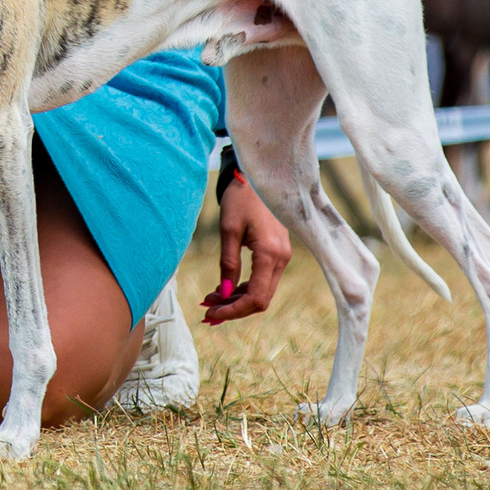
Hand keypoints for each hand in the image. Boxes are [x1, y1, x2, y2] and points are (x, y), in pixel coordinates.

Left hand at [201, 173, 291, 325]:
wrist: (255, 175)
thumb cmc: (240, 198)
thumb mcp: (229, 230)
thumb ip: (228, 264)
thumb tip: (223, 294)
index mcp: (270, 253)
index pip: (256, 298)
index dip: (233, 311)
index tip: (209, 314)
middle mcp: (281, 258)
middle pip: (260, 299)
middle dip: (233, 309)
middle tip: (206, 311)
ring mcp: (282, 256)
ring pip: (262, 292)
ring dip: (237, 300)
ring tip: (211, 300)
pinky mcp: (278, 252)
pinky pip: (263, 280)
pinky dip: (244, 288)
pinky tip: (224, 289)